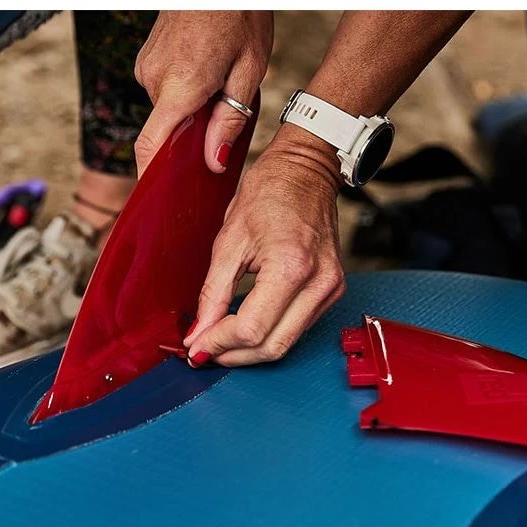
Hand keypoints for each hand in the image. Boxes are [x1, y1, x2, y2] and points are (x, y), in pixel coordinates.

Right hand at [134, 10, 272, 177]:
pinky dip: (185, 92)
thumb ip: (230, 119)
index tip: (157, 200)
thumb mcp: (248, 70)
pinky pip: (165, 91)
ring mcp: (146, 67)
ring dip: (193, 110)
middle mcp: (154, 78)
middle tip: (224, 126)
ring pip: (169, 109)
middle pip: (168, 129)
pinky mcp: (147, 59)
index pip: (152, 145)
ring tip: (221, 84)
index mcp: (179, 85)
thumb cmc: (238, 14)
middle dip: (193, 136)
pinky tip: (208, 73)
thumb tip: (214, 161)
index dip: (151, 177)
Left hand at [183, 130, 345, 365]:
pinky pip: (296, 329)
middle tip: (201, 352)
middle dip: (233, 355)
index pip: (251, 328)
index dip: (218, 343)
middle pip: (271, 346)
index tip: (194, 348)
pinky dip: (267, 335)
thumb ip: (212, 292)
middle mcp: (318, 283)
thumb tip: (199, 332)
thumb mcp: (228, 239)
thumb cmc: (270, 192)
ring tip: (217, 344)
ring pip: (286, 344)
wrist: (307, 171)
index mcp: (291, 266)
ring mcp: (330, 289)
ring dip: (249, 351)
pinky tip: (242, 330)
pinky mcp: (332, 291)